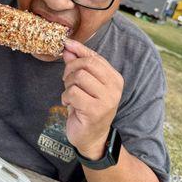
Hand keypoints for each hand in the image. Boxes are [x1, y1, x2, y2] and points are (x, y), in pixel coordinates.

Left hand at [62, 39, 123, 159]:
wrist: (91, 137)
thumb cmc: (87, 107)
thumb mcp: (84, 83)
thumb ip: (78, 64)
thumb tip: (68, 47)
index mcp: (114, 78)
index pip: (94, 57)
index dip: (78, 49)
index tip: (66, 44)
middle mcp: (114, 87)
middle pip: (86, 64)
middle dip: (70, 69)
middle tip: (67, 81)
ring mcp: (107, 99)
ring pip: (79, 77)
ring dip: (68, 85)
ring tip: (70, 95)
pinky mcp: (95, 111)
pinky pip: (73, 93)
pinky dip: (66, 97)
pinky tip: (70, 104)